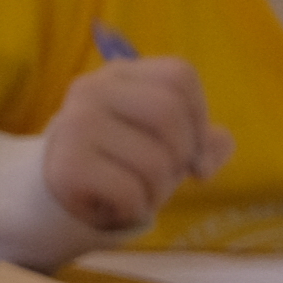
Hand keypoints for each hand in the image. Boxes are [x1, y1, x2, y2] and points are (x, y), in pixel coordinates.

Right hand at [41, 56, 232, 230]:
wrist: (59, 189)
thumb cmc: (122, 158)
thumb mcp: (165, 142)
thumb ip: (201, 138)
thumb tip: (222, 142)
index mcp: (121, 74)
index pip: (179, 76)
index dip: (200, 117)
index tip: (194, 151)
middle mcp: (93, 89)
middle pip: (169, 113)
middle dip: (182, 155)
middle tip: (166, 174)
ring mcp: (75, 124)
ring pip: (155, 160)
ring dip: (159, 189)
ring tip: (139, 191)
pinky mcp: (67, 165)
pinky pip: (130, 191)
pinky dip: (136, 207)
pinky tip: (120, 205)